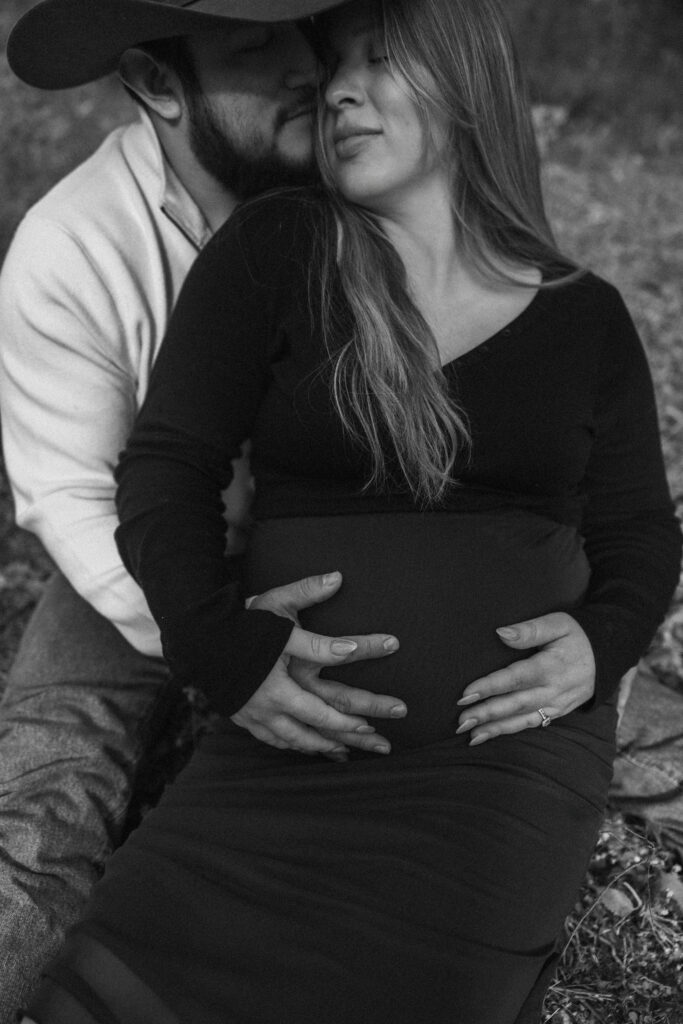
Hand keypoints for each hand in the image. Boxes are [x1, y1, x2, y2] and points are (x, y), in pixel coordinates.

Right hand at [232, 572, 404, 757]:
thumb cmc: (241, 625)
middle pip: (321, 722)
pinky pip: (280, 741)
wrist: (198, 642)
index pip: (330, 678)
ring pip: (300, 739)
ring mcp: (258, 717)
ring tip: (357, 747)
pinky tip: (316, 746)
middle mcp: (271, 704)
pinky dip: (302, 745)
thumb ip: (307, 595)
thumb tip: (338, 578)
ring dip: (330, 744)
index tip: (392, 668)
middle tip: (385, 739)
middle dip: (356, 730)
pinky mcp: (248, 720)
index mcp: (281, 678)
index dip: (363, 675)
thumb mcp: (275, 607)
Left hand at [455, 612, 594, 744]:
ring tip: (469, 734)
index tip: (465, 694)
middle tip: (460, 721)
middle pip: (515, 704)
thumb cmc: (576, 635)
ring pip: (521, 720)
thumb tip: (501, 633)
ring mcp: (556, 705)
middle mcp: (554, 690)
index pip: (515, 678)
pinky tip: (487, 735)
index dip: (490, 687)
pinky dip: (508, 731)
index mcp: (551, 666)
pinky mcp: (557, 713)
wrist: (606, 655)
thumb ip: (530, 630)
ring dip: (494, 728)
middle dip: (486, 713)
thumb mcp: (557, 623)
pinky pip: (530, 724)